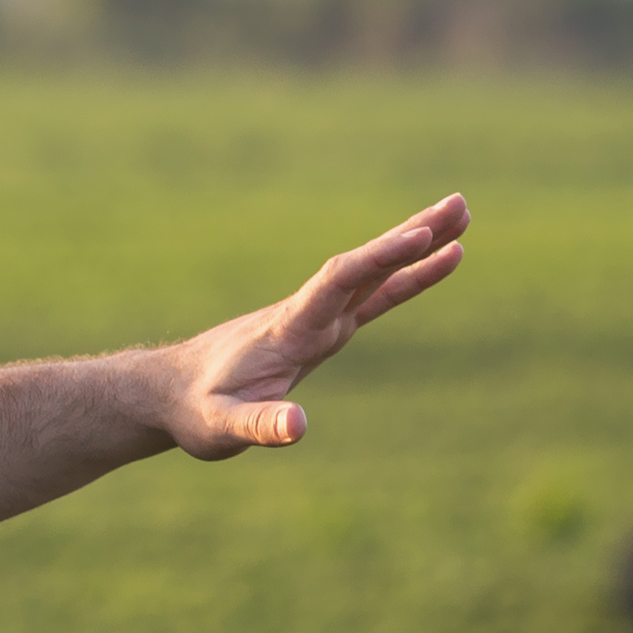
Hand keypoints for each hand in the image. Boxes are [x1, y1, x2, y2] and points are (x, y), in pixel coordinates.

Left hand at [155, 194, 469, 457]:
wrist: (170, 391)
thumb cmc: (195, 410)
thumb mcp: (220, 427)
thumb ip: (258, 425)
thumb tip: (297, 426)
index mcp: (288, 330)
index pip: (338, 283)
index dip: (378, 259)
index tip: (420, 236)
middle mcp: (307, 315)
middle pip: (365, 266)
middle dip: (411, 237)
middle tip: (460, 205)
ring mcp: (317, 319)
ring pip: (374, 275)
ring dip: (416, 246)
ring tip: (462, 215)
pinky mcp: (322, 330)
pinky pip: (371, 296)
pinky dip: (404, 277)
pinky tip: (438, 260)